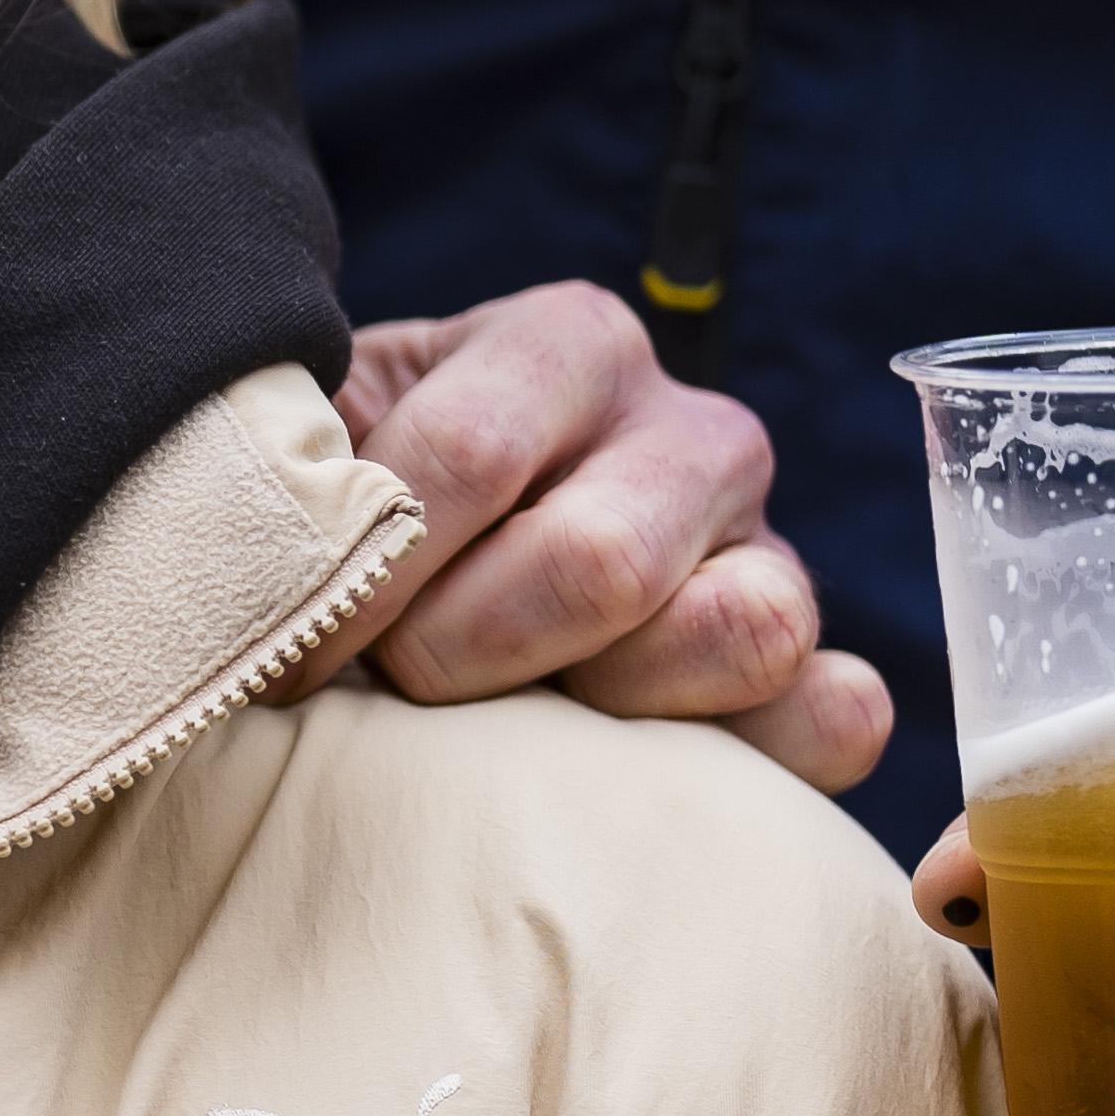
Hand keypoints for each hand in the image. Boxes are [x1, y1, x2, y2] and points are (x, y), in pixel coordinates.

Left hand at [315, 281, 894, 789]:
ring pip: (740, 632)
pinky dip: (764, 754)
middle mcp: (693, 429)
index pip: (469, 458)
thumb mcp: (323, 444)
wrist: (443, 563)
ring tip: (496, 719)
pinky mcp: (806, 660)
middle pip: (598, 562)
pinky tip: (649, 771)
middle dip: (459, 652)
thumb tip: (278, 544)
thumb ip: (305, 468)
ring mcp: (766, 545)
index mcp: (566, 344)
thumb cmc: (365, 499)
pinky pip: (836, 710)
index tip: (290, 654)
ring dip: (591, 708)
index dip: (362, 581)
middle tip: (391, 684)